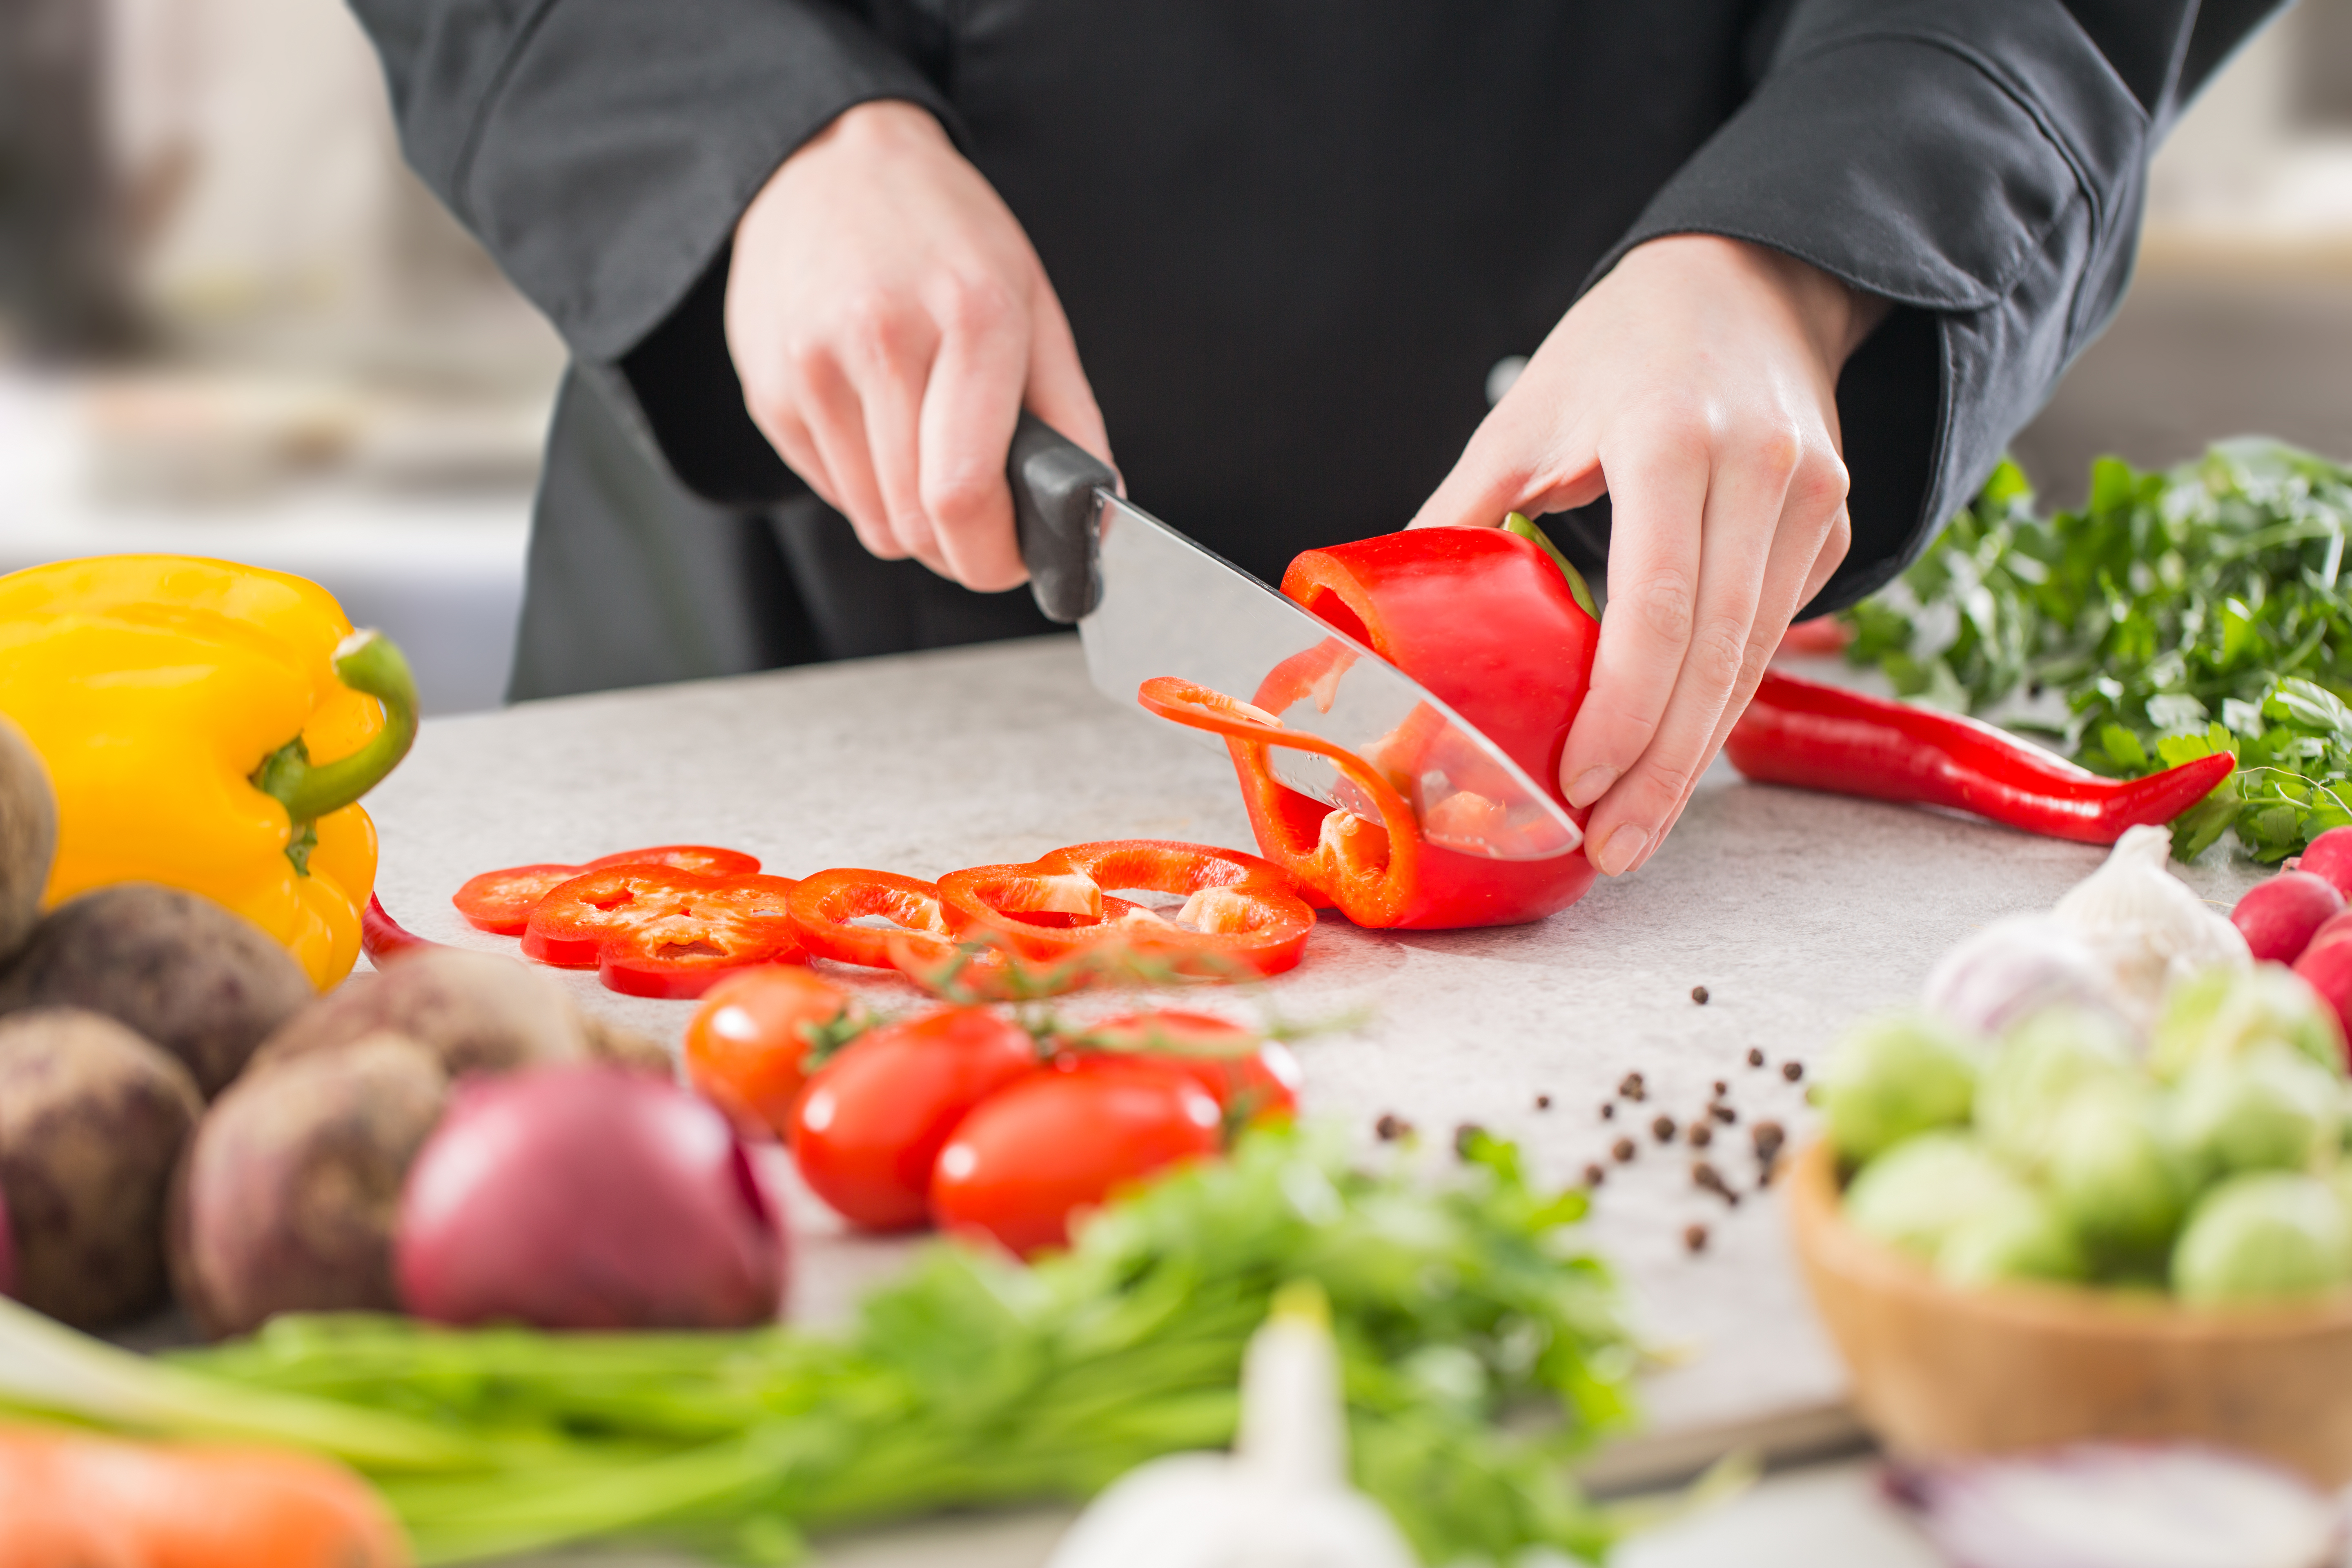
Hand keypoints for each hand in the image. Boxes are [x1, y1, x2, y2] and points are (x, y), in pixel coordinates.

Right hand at [726, 101, 1109, 589]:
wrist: (827, 165)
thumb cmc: (946, 237)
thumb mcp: (1032, 302)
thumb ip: (1071, 417)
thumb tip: (1095, 521)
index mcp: (969, 317)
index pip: (965, 495)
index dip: (995, 557)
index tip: (1015, 558)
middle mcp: (881, 339)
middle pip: (917, 526)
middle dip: (962, 551)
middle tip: (985, 522)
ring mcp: (811, 368)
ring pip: (875, 525)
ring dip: (915, 523)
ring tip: (931, 458)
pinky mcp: (769, 391)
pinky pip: (833, 494)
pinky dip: (868, 489)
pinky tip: (880, 427)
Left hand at [1408, 234, 1886, 876]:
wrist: (1747, 279)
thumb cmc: (1615, 352)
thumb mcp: (1520, 420)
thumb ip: (1456, 522)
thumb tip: (1377, 631)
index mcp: (1672, 436)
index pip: (1659, 604)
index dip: (1622, 709)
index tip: (1576, 783)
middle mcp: (1760, 468)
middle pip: (1716, 653)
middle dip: (1661, 769)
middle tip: (1610, 851)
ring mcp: (1812, 499)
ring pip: (1752, 658)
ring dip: (1693, 755)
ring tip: (1634, 832)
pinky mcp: (1831, 526)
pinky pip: (1770, 635)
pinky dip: (1718, 703)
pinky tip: (1671, 759)